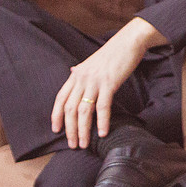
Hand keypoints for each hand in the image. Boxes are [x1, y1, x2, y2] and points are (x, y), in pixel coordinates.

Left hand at [50, 17, 165, 148]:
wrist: (129, 41)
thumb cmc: (113, 53)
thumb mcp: (92, 62)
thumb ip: (81, 71)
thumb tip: (72, 72)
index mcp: (76, 74)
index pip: (60, 98)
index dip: (56, 116)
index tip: (56, 130)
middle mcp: (82, 78)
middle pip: (70, 109)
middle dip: (70, 129)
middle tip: (73, 145)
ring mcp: (95, 81)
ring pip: (83, 111)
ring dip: (83, 130)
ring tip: (85, 144)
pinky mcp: (109, 83)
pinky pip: (102, 106)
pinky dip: (102, 121)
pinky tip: (103, 132)